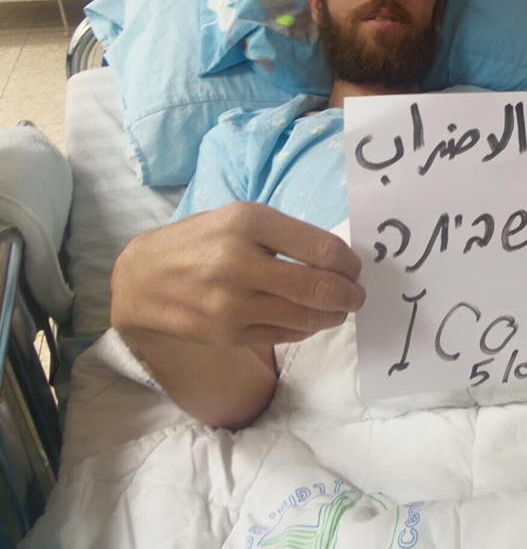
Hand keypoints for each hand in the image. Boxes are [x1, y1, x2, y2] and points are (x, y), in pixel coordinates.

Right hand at [111, 202, 364, 346]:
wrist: (142, 279)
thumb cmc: (202, 241)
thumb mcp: (242, 218)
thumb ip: (289, 235)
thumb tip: (341, 260)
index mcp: (248, 223)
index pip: (323, 250)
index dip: (349, 264)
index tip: (354, 268)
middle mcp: (239, 263)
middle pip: (321, 288)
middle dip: (350, 295)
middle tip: (357, 295)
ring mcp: (232, 304)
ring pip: (308, 318)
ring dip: (334, 315)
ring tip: (338, 309)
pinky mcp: (228, 335)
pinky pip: (287, 335)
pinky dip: (307, 327)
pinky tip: (308, 318)